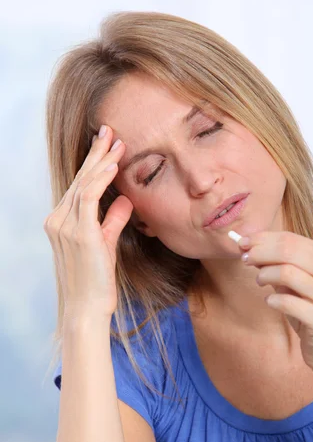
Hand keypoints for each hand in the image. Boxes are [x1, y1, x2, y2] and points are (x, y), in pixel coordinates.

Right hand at [43, 125, 133, 319]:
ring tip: (116, 142)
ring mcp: (65, 227)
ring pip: (83, 183)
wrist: (86, 310)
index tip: (108, 144)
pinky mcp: (79, 234)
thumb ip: (113, 221)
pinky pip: (88, 198)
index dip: (94, 164)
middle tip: (110, 130)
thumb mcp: (106, 245)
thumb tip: (125, 200)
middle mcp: (58, 221)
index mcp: (62, 223)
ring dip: (101, 161)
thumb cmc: (96, 283)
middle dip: (96, 153)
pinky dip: (100, 179)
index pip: (78, 185)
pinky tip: (113, 165)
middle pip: (79, 179)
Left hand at [238, 231, 312, 375]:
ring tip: (260, 282)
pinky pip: (287, 302)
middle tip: (244, 260)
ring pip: (286, 272)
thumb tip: (246, 245)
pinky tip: (271, 301)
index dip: (262, 239)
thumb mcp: (293, 281)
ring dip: (265, 275)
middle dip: (259, 253)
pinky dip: (272, 299)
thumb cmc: (309, 308)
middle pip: (288, 251)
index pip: (291, 239)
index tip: (242, 243)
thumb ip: (274, 262)